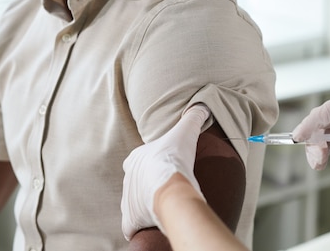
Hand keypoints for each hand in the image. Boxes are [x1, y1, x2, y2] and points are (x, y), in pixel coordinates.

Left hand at [121, 104, 209, 238]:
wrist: (169, 190)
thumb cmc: (174, 160)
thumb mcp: (185, 132)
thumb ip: (192, 118)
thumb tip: (201, 106)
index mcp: (135, 158)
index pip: (138, 158)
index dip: (151, 161)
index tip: (163, 164)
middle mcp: (128, 178)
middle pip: (137, 180)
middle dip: (148, 182)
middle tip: (166, 184)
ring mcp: (127, 200)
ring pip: (134, 201)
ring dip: (145, 202)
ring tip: (163, 203)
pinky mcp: (131, 219)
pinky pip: (132, 224)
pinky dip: (140, 223)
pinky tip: (153, 220)